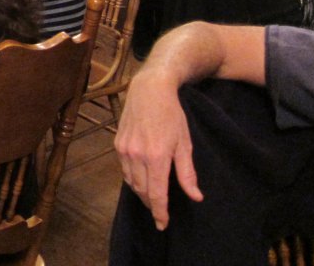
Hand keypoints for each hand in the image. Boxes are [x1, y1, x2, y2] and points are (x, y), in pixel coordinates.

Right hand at [115, 70, 202, 229]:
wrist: (149, 89)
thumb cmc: (172, 115)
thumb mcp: (185, 143)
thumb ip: (187, 173)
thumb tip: (195, 197)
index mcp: (157, 157)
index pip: (156, 194)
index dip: (160, 212)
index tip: (163, 224)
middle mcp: (137, 156)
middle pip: (142, 191)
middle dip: (151, 204)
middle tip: (160, 212)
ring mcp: (125, 149)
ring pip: (131, 182)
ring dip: (141, 192)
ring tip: (151, 197)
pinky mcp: (117, 143)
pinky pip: (124, 169)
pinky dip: (132, 178)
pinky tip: (141, 178)